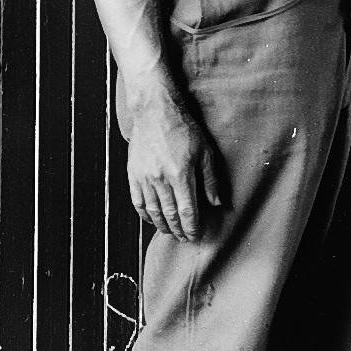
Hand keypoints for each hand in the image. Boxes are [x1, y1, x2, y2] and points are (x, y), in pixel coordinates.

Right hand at [126, 85, 226, 241]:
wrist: (154, 111)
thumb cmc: (183, 129)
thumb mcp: (205, 151)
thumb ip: (210, 179)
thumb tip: (216, 203)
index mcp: (181, 174)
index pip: (187, 211)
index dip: (192, 227)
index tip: (196, 236)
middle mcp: (160, 179)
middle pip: (170, 214)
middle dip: (179, 230)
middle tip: (185, 238)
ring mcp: (144, 177)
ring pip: (153, 211)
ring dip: (163, 226)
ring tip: (171, 232)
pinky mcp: (133, 174)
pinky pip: (138, 201)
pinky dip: (145, 215)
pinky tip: (153, 220)